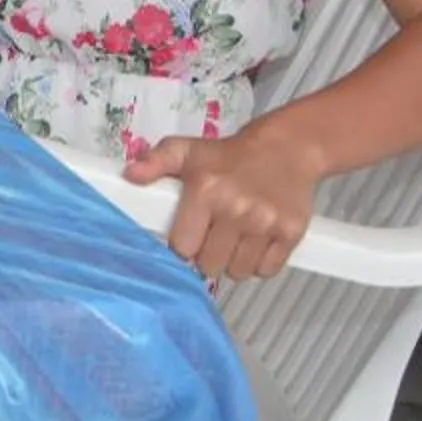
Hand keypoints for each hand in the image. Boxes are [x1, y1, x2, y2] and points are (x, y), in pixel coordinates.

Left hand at [127, 126, 323, 280]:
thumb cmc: (231, 154)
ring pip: (238, 272)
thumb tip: (130, 175)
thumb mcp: (187, 150)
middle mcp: (236, 209)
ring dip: (232, 263)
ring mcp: (265, 223)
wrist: (287, 148)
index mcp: (206, 190)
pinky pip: (267, 271)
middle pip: (209, 265)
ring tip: (232, 241)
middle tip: (209, 240)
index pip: (182, 246)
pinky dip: (259, 265)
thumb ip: (155, 162)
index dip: (181, 246)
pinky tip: (254, 244)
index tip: (184, 240)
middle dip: (206, 257)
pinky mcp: (290, 233)